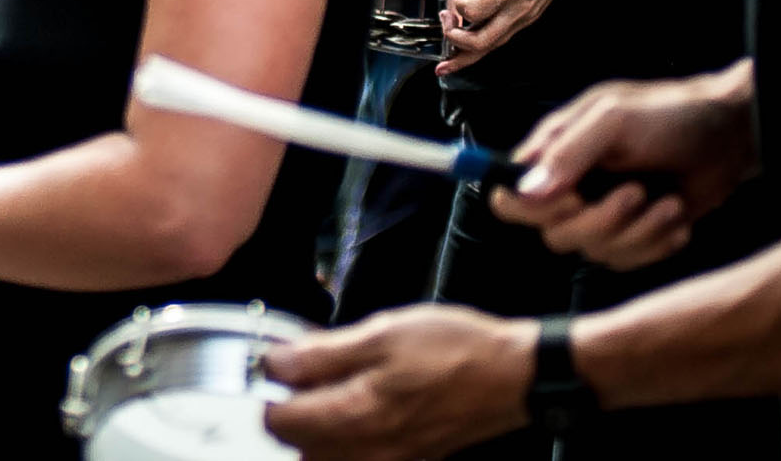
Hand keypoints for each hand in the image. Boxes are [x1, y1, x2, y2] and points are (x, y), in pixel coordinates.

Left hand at [263, 305, 535, 460]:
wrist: (511, 376)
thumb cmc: (455, 350)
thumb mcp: (381, 333)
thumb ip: (321, 353)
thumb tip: (275, 362)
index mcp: (355, 416)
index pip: (278, 423)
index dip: (268, 391)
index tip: (277, 364)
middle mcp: (367, 450)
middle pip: (298, 446)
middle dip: (290, 411)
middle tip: (304, 372)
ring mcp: (389, 459)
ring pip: (326, 456)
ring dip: (316, 427)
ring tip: (332, 388)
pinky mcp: (408, 457)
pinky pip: (359, 458)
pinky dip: (347, 436)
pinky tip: (361, 403)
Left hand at [438, 0, 589, 74]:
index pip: (475, 10)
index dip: (459, 1)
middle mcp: (516, 8)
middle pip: (480, 42)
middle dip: (453, 37)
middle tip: (444, 20)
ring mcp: (521, 17)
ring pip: (489, 49)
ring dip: (464, 53)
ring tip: (445, 55)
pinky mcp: (523, 20)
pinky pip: (497, 42)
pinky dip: (478, 50)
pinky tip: (463, 53)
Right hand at [490, 67, 754, 269]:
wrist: (730, 135)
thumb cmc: (669, 115)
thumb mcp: (614, 121)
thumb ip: (568, 154)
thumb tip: (526, 191)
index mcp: (553, 154)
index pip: (508, 197)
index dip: (531, 208)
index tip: (571, 198)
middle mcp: (571, 188)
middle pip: (553, 234)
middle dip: (600, 221)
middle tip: (636, 192)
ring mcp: (602, 215)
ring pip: (594, 252)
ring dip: (637, 232)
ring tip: (667, 202)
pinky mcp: (634, 236)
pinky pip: (628, 262)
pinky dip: (656, 243)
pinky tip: (675, 214)